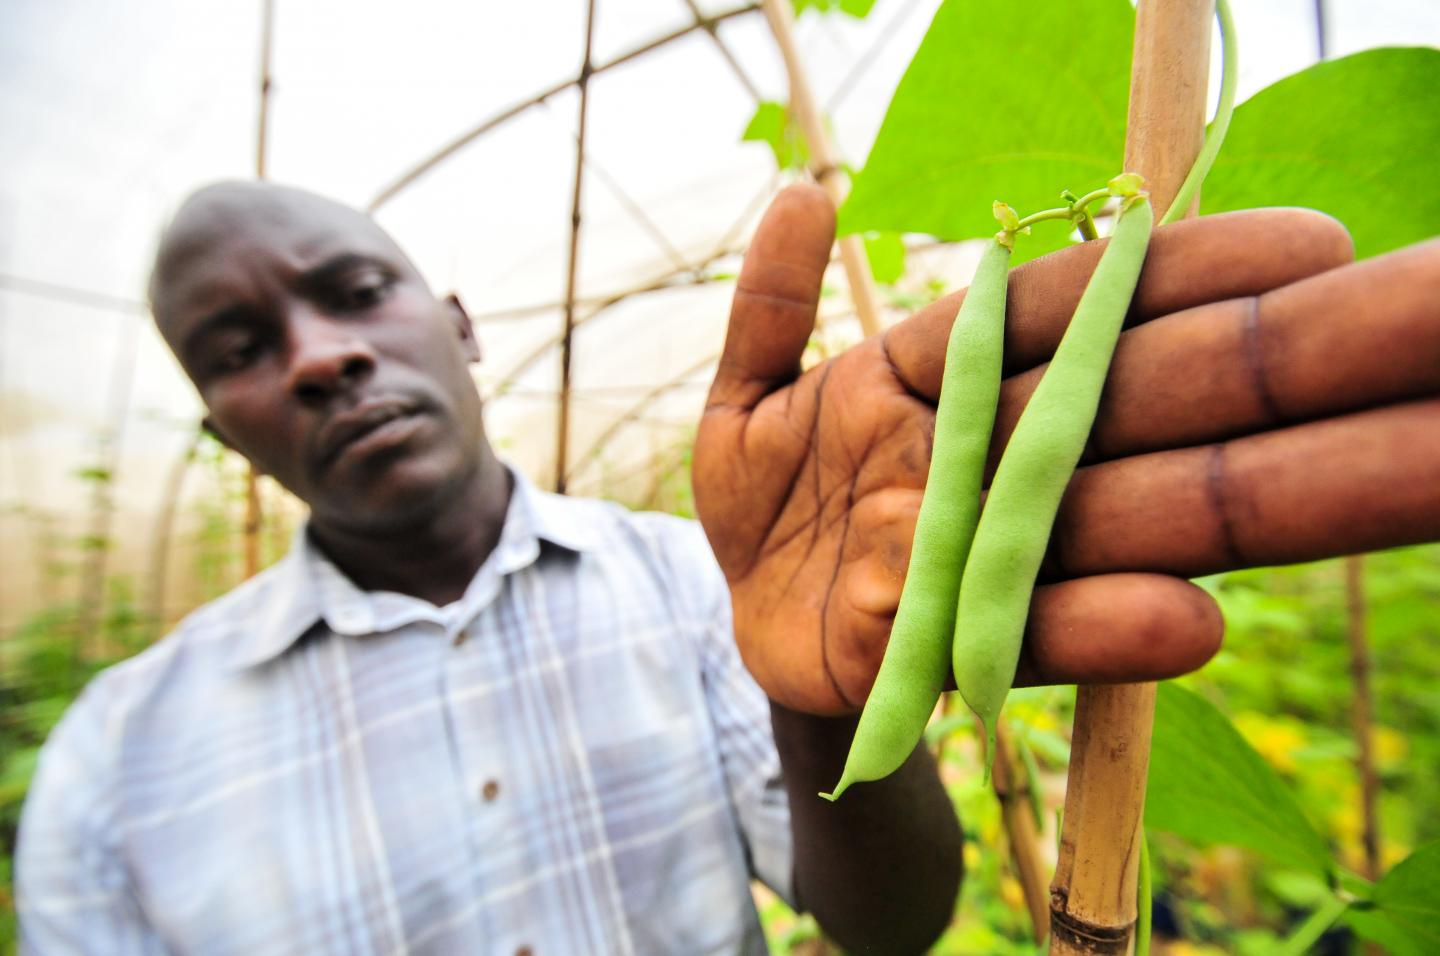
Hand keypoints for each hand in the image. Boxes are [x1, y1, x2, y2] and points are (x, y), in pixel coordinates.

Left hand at [693, 184, 1439, 715]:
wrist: (755, 629)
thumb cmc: (767, 506)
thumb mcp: (746, 403)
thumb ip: (769, 306)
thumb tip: (805, 189)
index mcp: (941, 381)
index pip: (1061, 313)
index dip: (1167, 275)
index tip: (1302, 246)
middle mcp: (990, 461)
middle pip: (1134, 404)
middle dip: (1267, 365)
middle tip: (1422, 319)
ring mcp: (988, 556)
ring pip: (1122, 519)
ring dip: (1238, 496)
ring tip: (1383, 468)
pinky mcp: (966, 651)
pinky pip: (1043, 638)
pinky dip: (1107, 633)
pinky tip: (1188, 620)